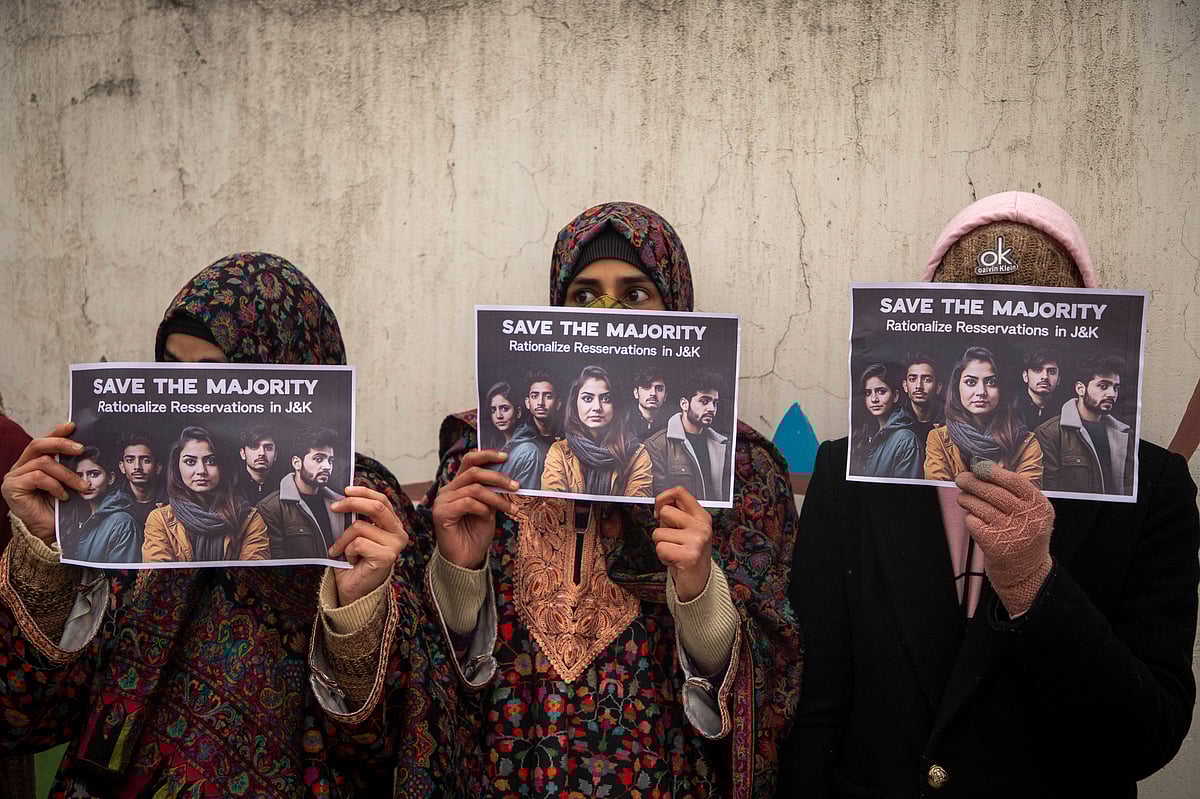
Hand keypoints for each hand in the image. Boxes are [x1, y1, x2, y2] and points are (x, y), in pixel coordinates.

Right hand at [1, 422, 87, 544]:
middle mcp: (20, 467)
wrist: (48, 533)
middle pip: (38, 445)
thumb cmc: (60, 508)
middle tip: (81, 449)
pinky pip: (38, 477)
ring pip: (43, 463)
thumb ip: (67, 465)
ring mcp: (13, 477)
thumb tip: (83, 448)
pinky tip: (63, 496)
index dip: (56, 432)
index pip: (43, 441)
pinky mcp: (11, 487)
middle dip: (61, 444)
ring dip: (67, 474)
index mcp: (32, 462)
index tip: (73, 425)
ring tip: (81, 486)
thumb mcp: (66, 482)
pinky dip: (55, 485)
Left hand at [328, 486, 410, 605]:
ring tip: (342, 550)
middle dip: (352, 503)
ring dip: (343, 539)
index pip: (382, 500)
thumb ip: (357, 517)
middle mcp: (398, 533)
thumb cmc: (355, 561)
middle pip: (376, 507)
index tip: (346, 490)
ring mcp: (394, 545)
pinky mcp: (386, 557)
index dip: (364, 492)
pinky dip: (347, 551)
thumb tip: (342, 498)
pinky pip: (358, 543)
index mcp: (393, 525)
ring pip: (360, 527)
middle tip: (334, 507)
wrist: (354, 589)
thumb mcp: (356, 534)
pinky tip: (350, 560)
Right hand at [430, 449, 515, 568]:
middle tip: (516, 486)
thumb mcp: (489, 508)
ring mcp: (442, 500)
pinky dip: (483, 509)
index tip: (506, 457)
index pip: (469, 461)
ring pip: (474, 489)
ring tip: (510, 508)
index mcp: (458, 485)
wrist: (466, 560)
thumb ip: (492, 492)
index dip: (487, 455)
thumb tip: (508, 478)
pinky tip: (488, 518)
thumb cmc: (476, 534)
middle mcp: (448, 490)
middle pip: (473, 471)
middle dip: (498, 477)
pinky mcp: (441, 513)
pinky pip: (468, 503)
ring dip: (496, 498)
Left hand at [652, 486, 713, 601]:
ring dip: (661, 545)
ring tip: (674, 553)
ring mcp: (697, 540)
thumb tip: (660, 504)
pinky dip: (663, 557)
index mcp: (701, 516)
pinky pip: (660, 548)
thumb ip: (677, 516)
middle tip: (672, 541)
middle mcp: (702, 526)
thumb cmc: (688, 554)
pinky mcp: (690, 556)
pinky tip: (675, 561)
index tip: (658, 511)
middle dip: (661, 528)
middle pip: (666, 512)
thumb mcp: (687, 530)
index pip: (680, 492)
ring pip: (659, 533)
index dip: (663, 498)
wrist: (699, 582)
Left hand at [955, 460, 1053, 616]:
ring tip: (964, 498)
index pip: (1015, 482)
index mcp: (1039, 506)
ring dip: (966, 499)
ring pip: (979, 505)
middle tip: (961, 479)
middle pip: (993, 492)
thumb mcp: (1033, 514)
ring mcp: (1010, 531)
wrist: (1027, 573)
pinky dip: (969, 518)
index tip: (980, 467)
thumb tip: (985, 470)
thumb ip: (1016, 494)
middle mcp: (1027, 518)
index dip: (994, 472)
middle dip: (972, 482)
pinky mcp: (993, 544)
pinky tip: (974, 520)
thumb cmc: (1025, 537)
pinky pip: (972, 521)